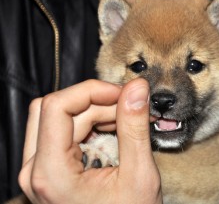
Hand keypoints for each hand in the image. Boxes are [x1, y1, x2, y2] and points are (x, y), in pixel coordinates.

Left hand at [18, 79, 161, 203]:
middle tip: (129, 108)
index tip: (123, 94)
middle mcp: (34, 171)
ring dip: (94, 112)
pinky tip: (114, 134)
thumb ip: (135, 128)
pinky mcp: (48, 170)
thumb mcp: (139, 175)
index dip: (92, 91)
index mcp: (50, 174)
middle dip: (97, 102)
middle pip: (56, 109)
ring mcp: (38, 171)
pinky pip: (62, 131)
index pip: (57, 106)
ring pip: (58, 117)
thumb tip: (137, 88)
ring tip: (125, 123)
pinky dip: (90, 125)